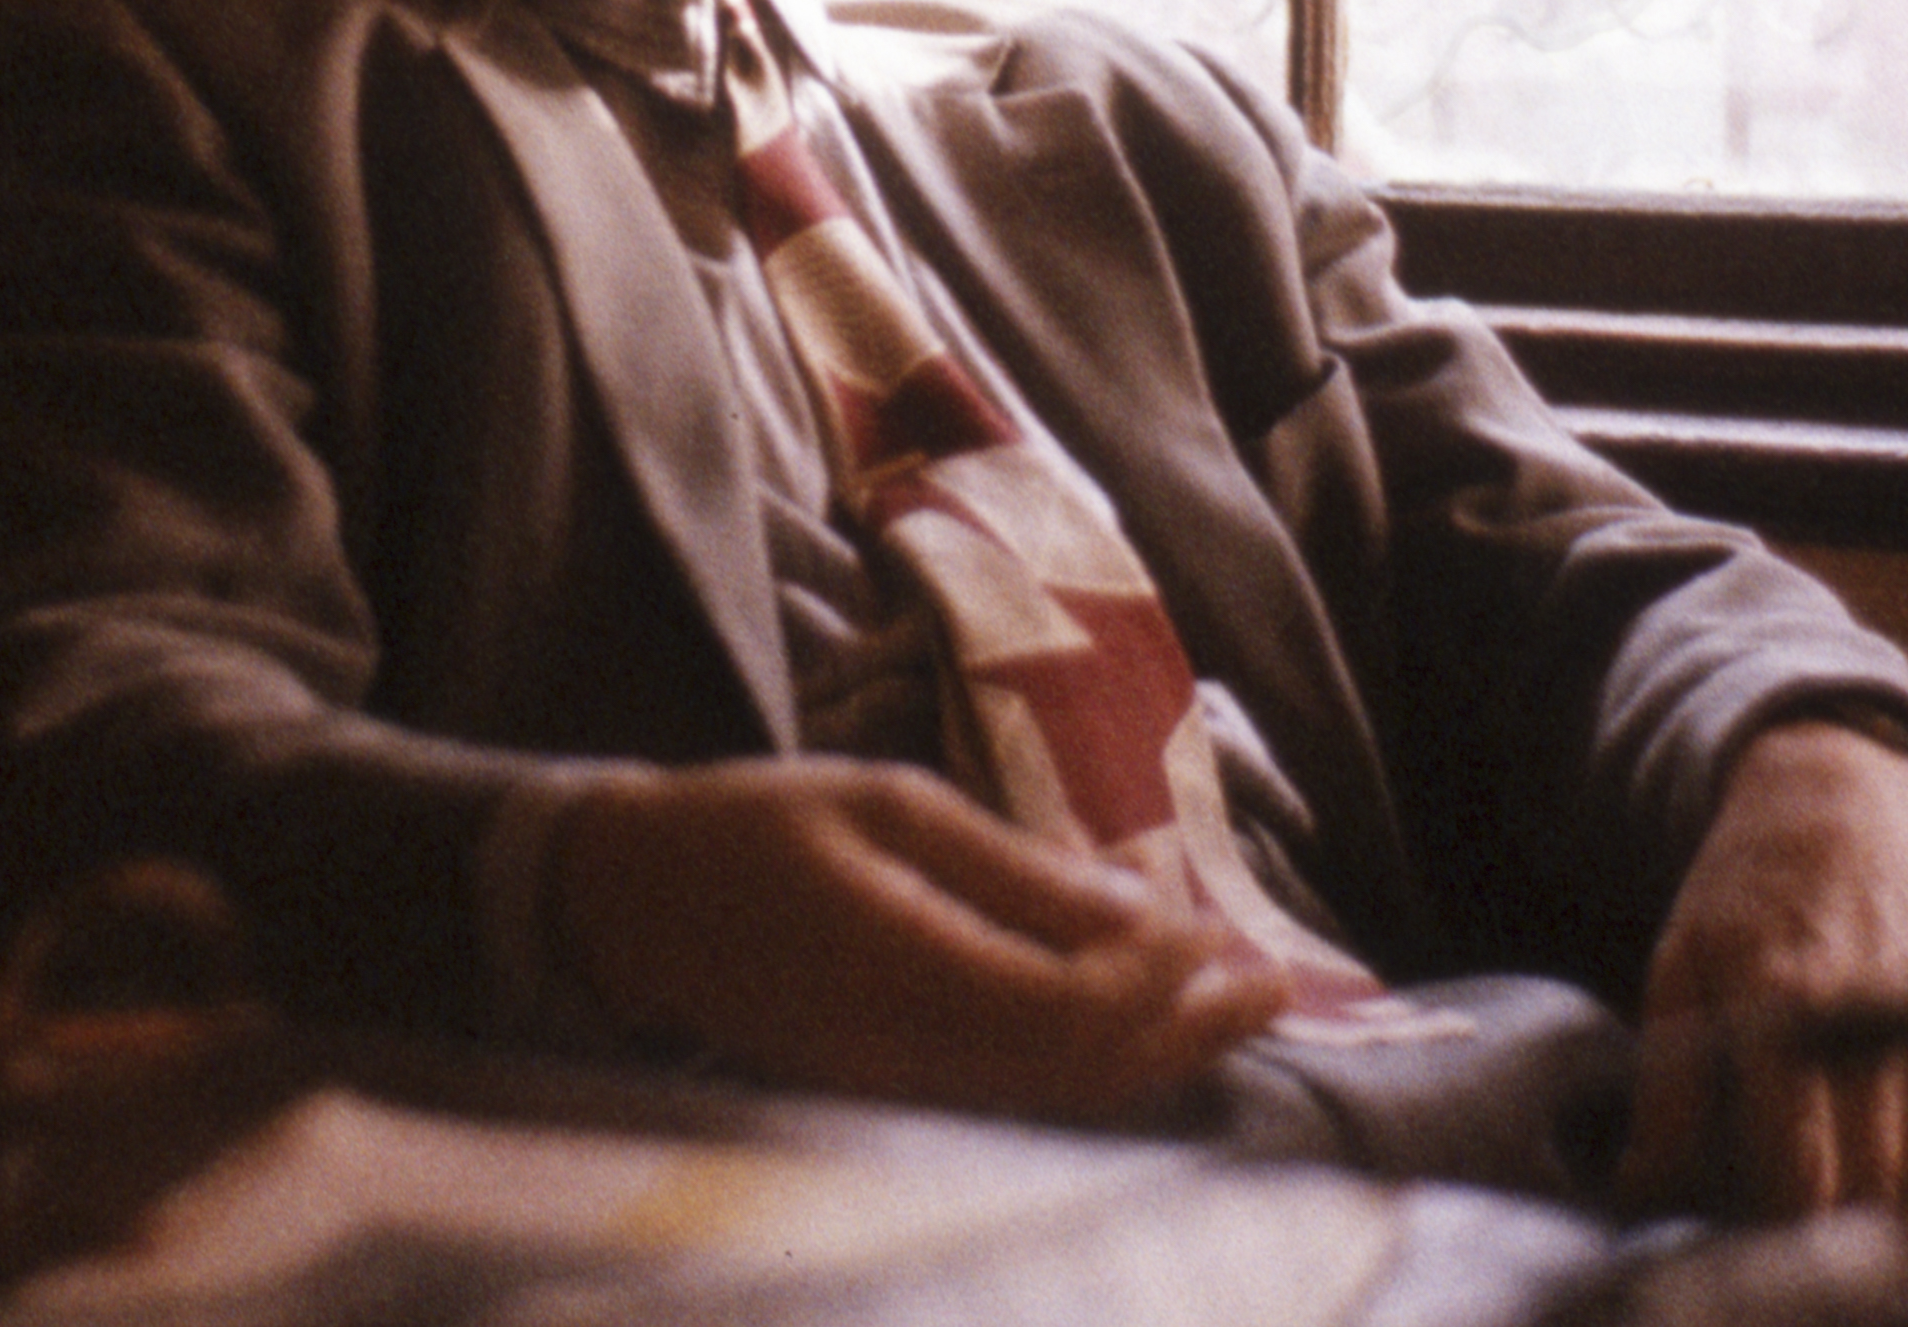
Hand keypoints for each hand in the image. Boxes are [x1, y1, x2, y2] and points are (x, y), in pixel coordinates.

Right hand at [545, 757, 1291, 1121]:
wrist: (628, 908)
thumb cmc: (754, 827)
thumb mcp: (887, 805)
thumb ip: (1012, 869)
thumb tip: (1135, 908)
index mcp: (896, 961)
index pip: (1066, 1006)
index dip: (1158, 977)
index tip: (1217, 927)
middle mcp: (900, 1050)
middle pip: (1080, 1072)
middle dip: (1190, 1029)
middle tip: (1279, 984)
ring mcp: (890, 1092)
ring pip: (1056, 1101)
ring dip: (1158, 1057)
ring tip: (1239, 1009)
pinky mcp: (885, 1101)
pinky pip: (1016, 1103)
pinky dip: (1096, 1070)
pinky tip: (1145, 1032)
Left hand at [1619, 717, 1907, 1271]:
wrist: (1844, 798)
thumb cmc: (1745, 890)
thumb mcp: (1681, 960)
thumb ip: (1668, 1081)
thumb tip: (1645, 1186)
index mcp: (1784, 1003)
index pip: (1797, 1163)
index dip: (1781, 1234)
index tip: (1758, 1255)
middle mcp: (1871, 1019)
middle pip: (1875, 1187)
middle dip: (1845, 1249)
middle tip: (1814, 1268)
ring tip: (1880, 1278)